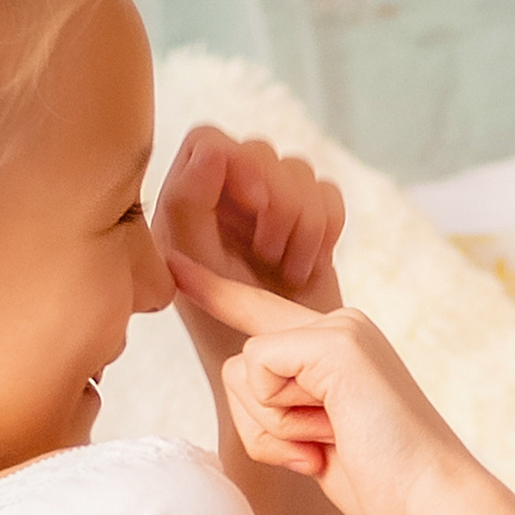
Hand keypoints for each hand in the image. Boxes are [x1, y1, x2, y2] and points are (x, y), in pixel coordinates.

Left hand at [153, 127, 344, 363]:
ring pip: (299, 168)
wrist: (279, 375)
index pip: (209, 139)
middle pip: (259, 148)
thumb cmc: (222, 330)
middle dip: (276, 201)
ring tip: (288, 270)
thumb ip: (188, 203)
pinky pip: (329, 193)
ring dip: (301, 223)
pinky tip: (309, 267)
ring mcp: (268, 211)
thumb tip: (213, 149)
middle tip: (269, 252)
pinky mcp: (308, 226)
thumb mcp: (192, 266)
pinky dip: (326, 229)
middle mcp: (224, 200)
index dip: (235, 160)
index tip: (253, 202)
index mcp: (185, 204)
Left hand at [169, 255, 514, 514]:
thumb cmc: (383, 480)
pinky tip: (331, 435)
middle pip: (241, 363)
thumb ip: (284, 404)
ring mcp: (338, 330)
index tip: (175, 263)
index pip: (261, 314)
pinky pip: (259, 370)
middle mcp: (338, 326)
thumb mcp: (318, 438)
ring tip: (334, 441)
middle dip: (263, 426)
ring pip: (244, 370)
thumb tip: (244, 372)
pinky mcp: (333, 344)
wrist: (433, 498)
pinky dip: (282, 421)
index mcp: (336, 346)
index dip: (216, 290)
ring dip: (276, 430)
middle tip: (324, 448)